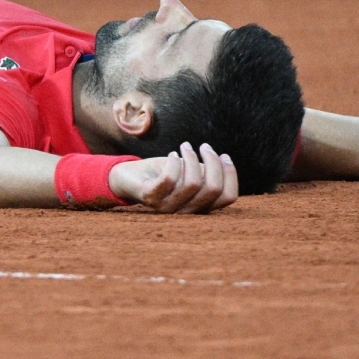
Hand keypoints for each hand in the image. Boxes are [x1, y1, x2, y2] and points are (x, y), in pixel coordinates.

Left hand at [109, 143, 239, 213]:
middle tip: (204, 146)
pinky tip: (172, 155)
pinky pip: (170, 179)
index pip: (227, 197)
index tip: (224, 155)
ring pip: (193, 183)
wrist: (128, 177)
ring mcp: (168, 207)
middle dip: (213, 162)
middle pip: (213, 188)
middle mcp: (187, 212)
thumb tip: (223, 163)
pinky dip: (174, 162)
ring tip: (185, 147)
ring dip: (192, 159)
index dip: (230, 174)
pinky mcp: (150, 198)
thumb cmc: (162, 173)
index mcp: (201, 206)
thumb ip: (206, 173)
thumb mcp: (189, 172)